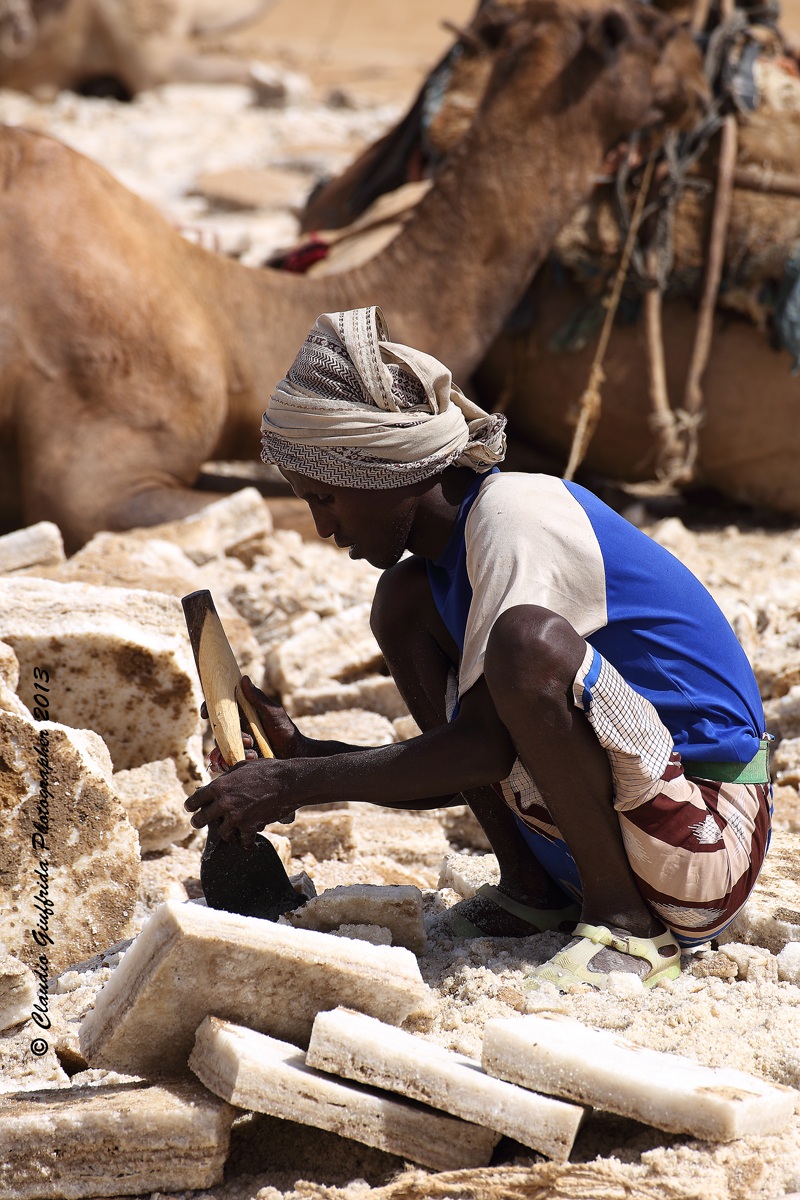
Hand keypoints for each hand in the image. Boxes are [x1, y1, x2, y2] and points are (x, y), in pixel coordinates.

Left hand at [185, 756, 301, 847]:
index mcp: (220, 786)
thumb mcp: (243, 766)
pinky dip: (246, 843)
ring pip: (222, 833)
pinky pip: (243, 841)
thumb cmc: (267, 770)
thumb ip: (229, 776)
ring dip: (225, 834)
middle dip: (198, 822)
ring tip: (228, 835)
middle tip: (197, 823)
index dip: (191, 804)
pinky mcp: (250, 826)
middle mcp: (224, 803)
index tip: (189, 808)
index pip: (197, 798)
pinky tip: (247, 845)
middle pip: (202, 818)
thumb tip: (221, 780)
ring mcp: (236, 816)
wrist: (287, 782)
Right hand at [202, 675, 313, 773]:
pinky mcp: (238, 760)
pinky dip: (228, 765)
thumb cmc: (285, 731)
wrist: (294, 755)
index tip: (205, 713)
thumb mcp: (273, 713)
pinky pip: (224, 762)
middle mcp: (237, 728)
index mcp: (242, 714)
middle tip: (250, 741)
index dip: (209, 708)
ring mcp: (237, 744)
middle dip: (231, 737)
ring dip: (233, 752)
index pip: (220, 708)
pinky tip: (245, 764)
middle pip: (219, 731)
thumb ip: (258, 698)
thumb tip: (243, 678)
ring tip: (253, 755)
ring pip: (222, 748)